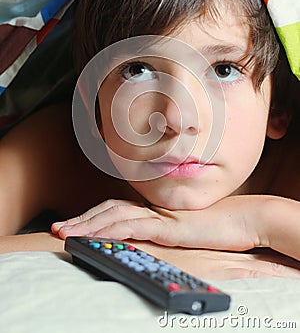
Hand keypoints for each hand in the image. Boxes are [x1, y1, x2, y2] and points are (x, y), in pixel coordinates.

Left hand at [51, 197, 299, 277]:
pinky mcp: (170, 225)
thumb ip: (160, 228)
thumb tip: (141, 235)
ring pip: (116, 216)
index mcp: (152, 209)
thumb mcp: (180, 228)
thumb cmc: (212, 224)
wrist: (240, 218)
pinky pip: (137, 226)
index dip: (90, 216)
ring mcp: (159, 215)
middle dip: (80, 220)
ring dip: (89, 224)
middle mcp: (151, 208)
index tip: (70, 226)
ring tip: (66, 234)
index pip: (114, 209)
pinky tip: (100, 234)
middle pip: (108, 210)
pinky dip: (115, 229)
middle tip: (57, 229)